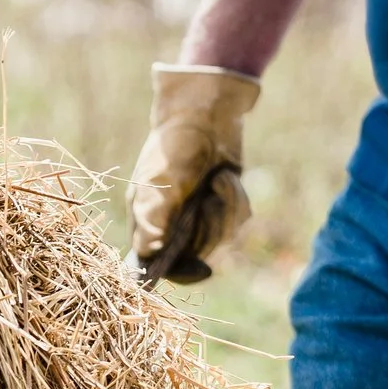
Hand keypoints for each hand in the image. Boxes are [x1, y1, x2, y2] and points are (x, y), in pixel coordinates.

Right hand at [126, 63, 259, 282]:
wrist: (204, 115)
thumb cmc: (174, 147)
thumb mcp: (159, 180)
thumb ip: (154, 216)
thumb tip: (149, 253)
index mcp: (149, 222)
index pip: (159, 264)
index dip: (180, 272)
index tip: (201, 270)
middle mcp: (173, 223)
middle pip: (199, 253)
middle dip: (210, 228)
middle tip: (206, 200)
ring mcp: (200, 214)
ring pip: (223, 235)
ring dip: (225, 208)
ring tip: (217, 180)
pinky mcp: (225, 202)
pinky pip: (238, 217)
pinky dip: (236, 198)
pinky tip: (226, 176)